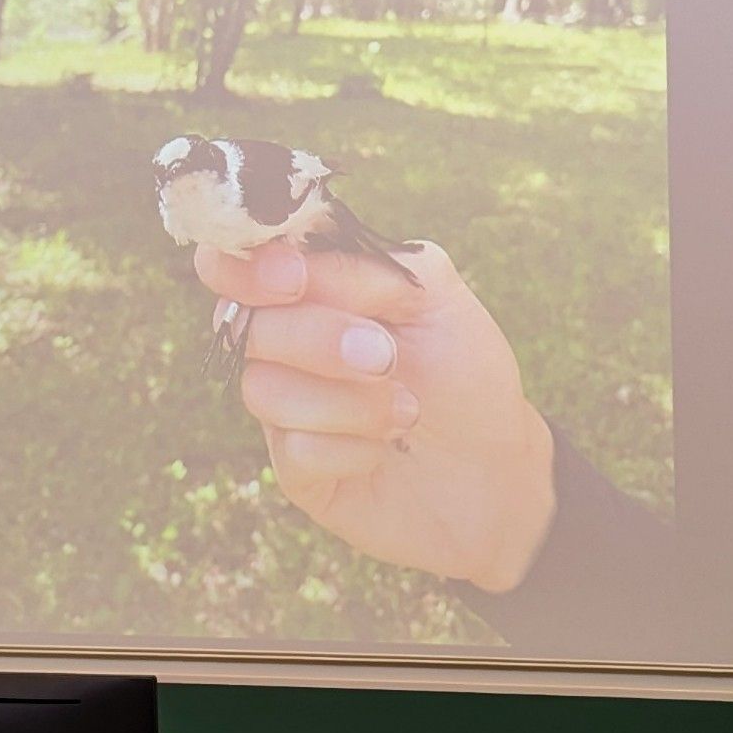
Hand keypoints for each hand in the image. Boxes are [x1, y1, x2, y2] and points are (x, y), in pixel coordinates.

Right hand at [194, 239, 554, 591]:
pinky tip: (385, 450)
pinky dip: (353, 448)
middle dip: (318, 338)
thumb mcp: (433, 294)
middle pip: (245, 325)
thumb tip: (301, 270)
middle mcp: (284, 345)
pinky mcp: (294, 468)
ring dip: (349, 401)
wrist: (496, 470)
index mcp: (311, 289)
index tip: (293, 281)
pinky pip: (294, 450)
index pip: (236, 262)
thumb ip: (366, 264)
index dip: (246, 268)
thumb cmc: (463, 374)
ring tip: (407, 410)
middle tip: (386, 356)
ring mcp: (284, 408)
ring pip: (263, 391)